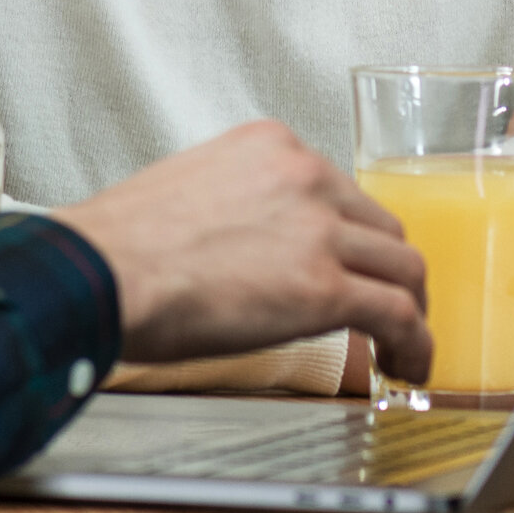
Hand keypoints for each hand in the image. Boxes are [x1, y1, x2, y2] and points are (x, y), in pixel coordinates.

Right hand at [57, 122, 431, 381]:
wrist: (99, 273)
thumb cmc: (119, 248)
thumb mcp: (189, 193)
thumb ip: (237, 208)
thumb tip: (248, 249)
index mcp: (270, 146)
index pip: (338, 191)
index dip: (350, 238)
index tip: (349, 265)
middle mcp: (304, 176)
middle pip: (379, 227)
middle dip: (384, 272)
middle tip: (383, 309)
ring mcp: (318, 229)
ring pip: (401, 267)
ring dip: (409, 310)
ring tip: (404, 347)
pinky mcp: (323, 286)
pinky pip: (396, 313)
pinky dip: (414, 343)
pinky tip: (407, 366)